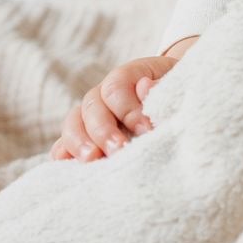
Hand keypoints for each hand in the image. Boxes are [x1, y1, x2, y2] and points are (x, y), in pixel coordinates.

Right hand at [48, 52, 182, 161]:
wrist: (176, 104)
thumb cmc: (179, 97)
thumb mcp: (179, 85)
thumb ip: (164, 86)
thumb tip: (145, 87)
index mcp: (130, 75)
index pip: (116, 86)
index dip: (129, 108)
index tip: (147, 130)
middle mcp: (105, 93)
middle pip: (92, 105)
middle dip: (104, 130)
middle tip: (120, 150)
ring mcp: (92, 114)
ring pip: (73, 122)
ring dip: (79, 142)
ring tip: (92, 160)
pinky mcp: (84, 136)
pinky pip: (64, 143)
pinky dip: (63, 154)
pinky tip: (69, 168)